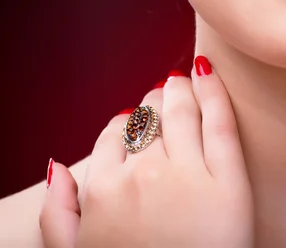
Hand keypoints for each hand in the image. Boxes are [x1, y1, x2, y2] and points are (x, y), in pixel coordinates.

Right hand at [39, 56, 253, 247]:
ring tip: (184, 80)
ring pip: (179, 111)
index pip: (114, 135)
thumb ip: (57, 214)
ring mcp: (187, 176)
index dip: (125, 122)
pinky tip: (207, 72)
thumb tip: (55, 168)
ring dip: (179, 89)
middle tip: (164, 90)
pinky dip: (212, 91)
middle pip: (147, 119)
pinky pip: (219, 122)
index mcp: (105, 190)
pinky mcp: (229, 182)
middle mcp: (143, 175)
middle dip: (153, 100)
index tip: (135, 117)